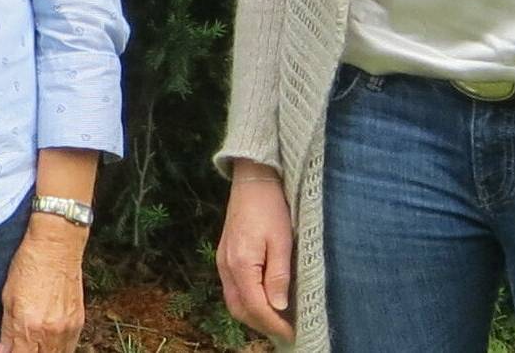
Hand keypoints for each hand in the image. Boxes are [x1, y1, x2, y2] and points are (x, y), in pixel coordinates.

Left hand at [0, 216, 86, 352]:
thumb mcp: (8, 297)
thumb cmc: (29, 265)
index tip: (7, 352)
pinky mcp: (79, 323)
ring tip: (35, 345)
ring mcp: (67, 329)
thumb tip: (2, 352)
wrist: (57, 245)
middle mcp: (50, 332)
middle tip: (21, 345)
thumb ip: (7, 331)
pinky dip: (59, 349)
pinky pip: (70, 347)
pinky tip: (50, 344)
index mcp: (28, 326)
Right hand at [217, 165, 294, 341]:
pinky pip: (232, 289)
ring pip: (233, 301)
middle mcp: (225, 266)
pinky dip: (247, 302)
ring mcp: (222, 261)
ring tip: (277, 320)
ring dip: (253, 315)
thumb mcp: (281, 242)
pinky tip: (264, 301)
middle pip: (239, 309)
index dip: (274, 324)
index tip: (293, 333)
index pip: (255, 306)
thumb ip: (278, 276)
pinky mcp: (224, 257)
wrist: (252, 181)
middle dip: (261, 325)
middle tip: (286, 330)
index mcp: (240, 264)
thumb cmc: (271, 209)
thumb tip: (279, 307)